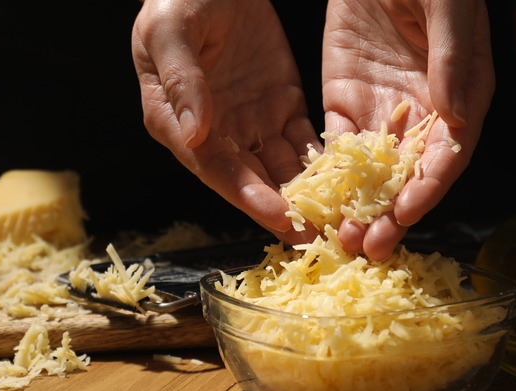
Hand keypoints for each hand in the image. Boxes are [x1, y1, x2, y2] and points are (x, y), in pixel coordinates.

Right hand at [131, 0, 319, 243]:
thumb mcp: (170, 30)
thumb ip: (181, 80)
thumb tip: (194, 132)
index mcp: (176, 121)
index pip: (215, 168)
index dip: (246, 195)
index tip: (278, 215)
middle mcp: (215, 132)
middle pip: (250, 180)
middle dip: (282, 209)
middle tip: (315, 235)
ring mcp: (251, 122)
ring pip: (280, 168)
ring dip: (306, 195)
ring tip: (336, 219)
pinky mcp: (282, 107)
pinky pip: (303, 142)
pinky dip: (322, 163)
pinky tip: (345, 182)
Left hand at [323, 0, 494, 259]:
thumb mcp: (448, 6)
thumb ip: (454, 60)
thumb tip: (455, 117)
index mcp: (461, 96)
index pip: (447, 155)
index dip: (428, 188)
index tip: (404, 213)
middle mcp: (423, 112)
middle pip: (409, 175)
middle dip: (390, 213)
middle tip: (369, 247)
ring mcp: (382, 108)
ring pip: (371, 170)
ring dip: (358, 206)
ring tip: (339, 237)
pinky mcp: (344, 98)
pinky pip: (337, 144)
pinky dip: (328, 175)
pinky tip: (316, 201)